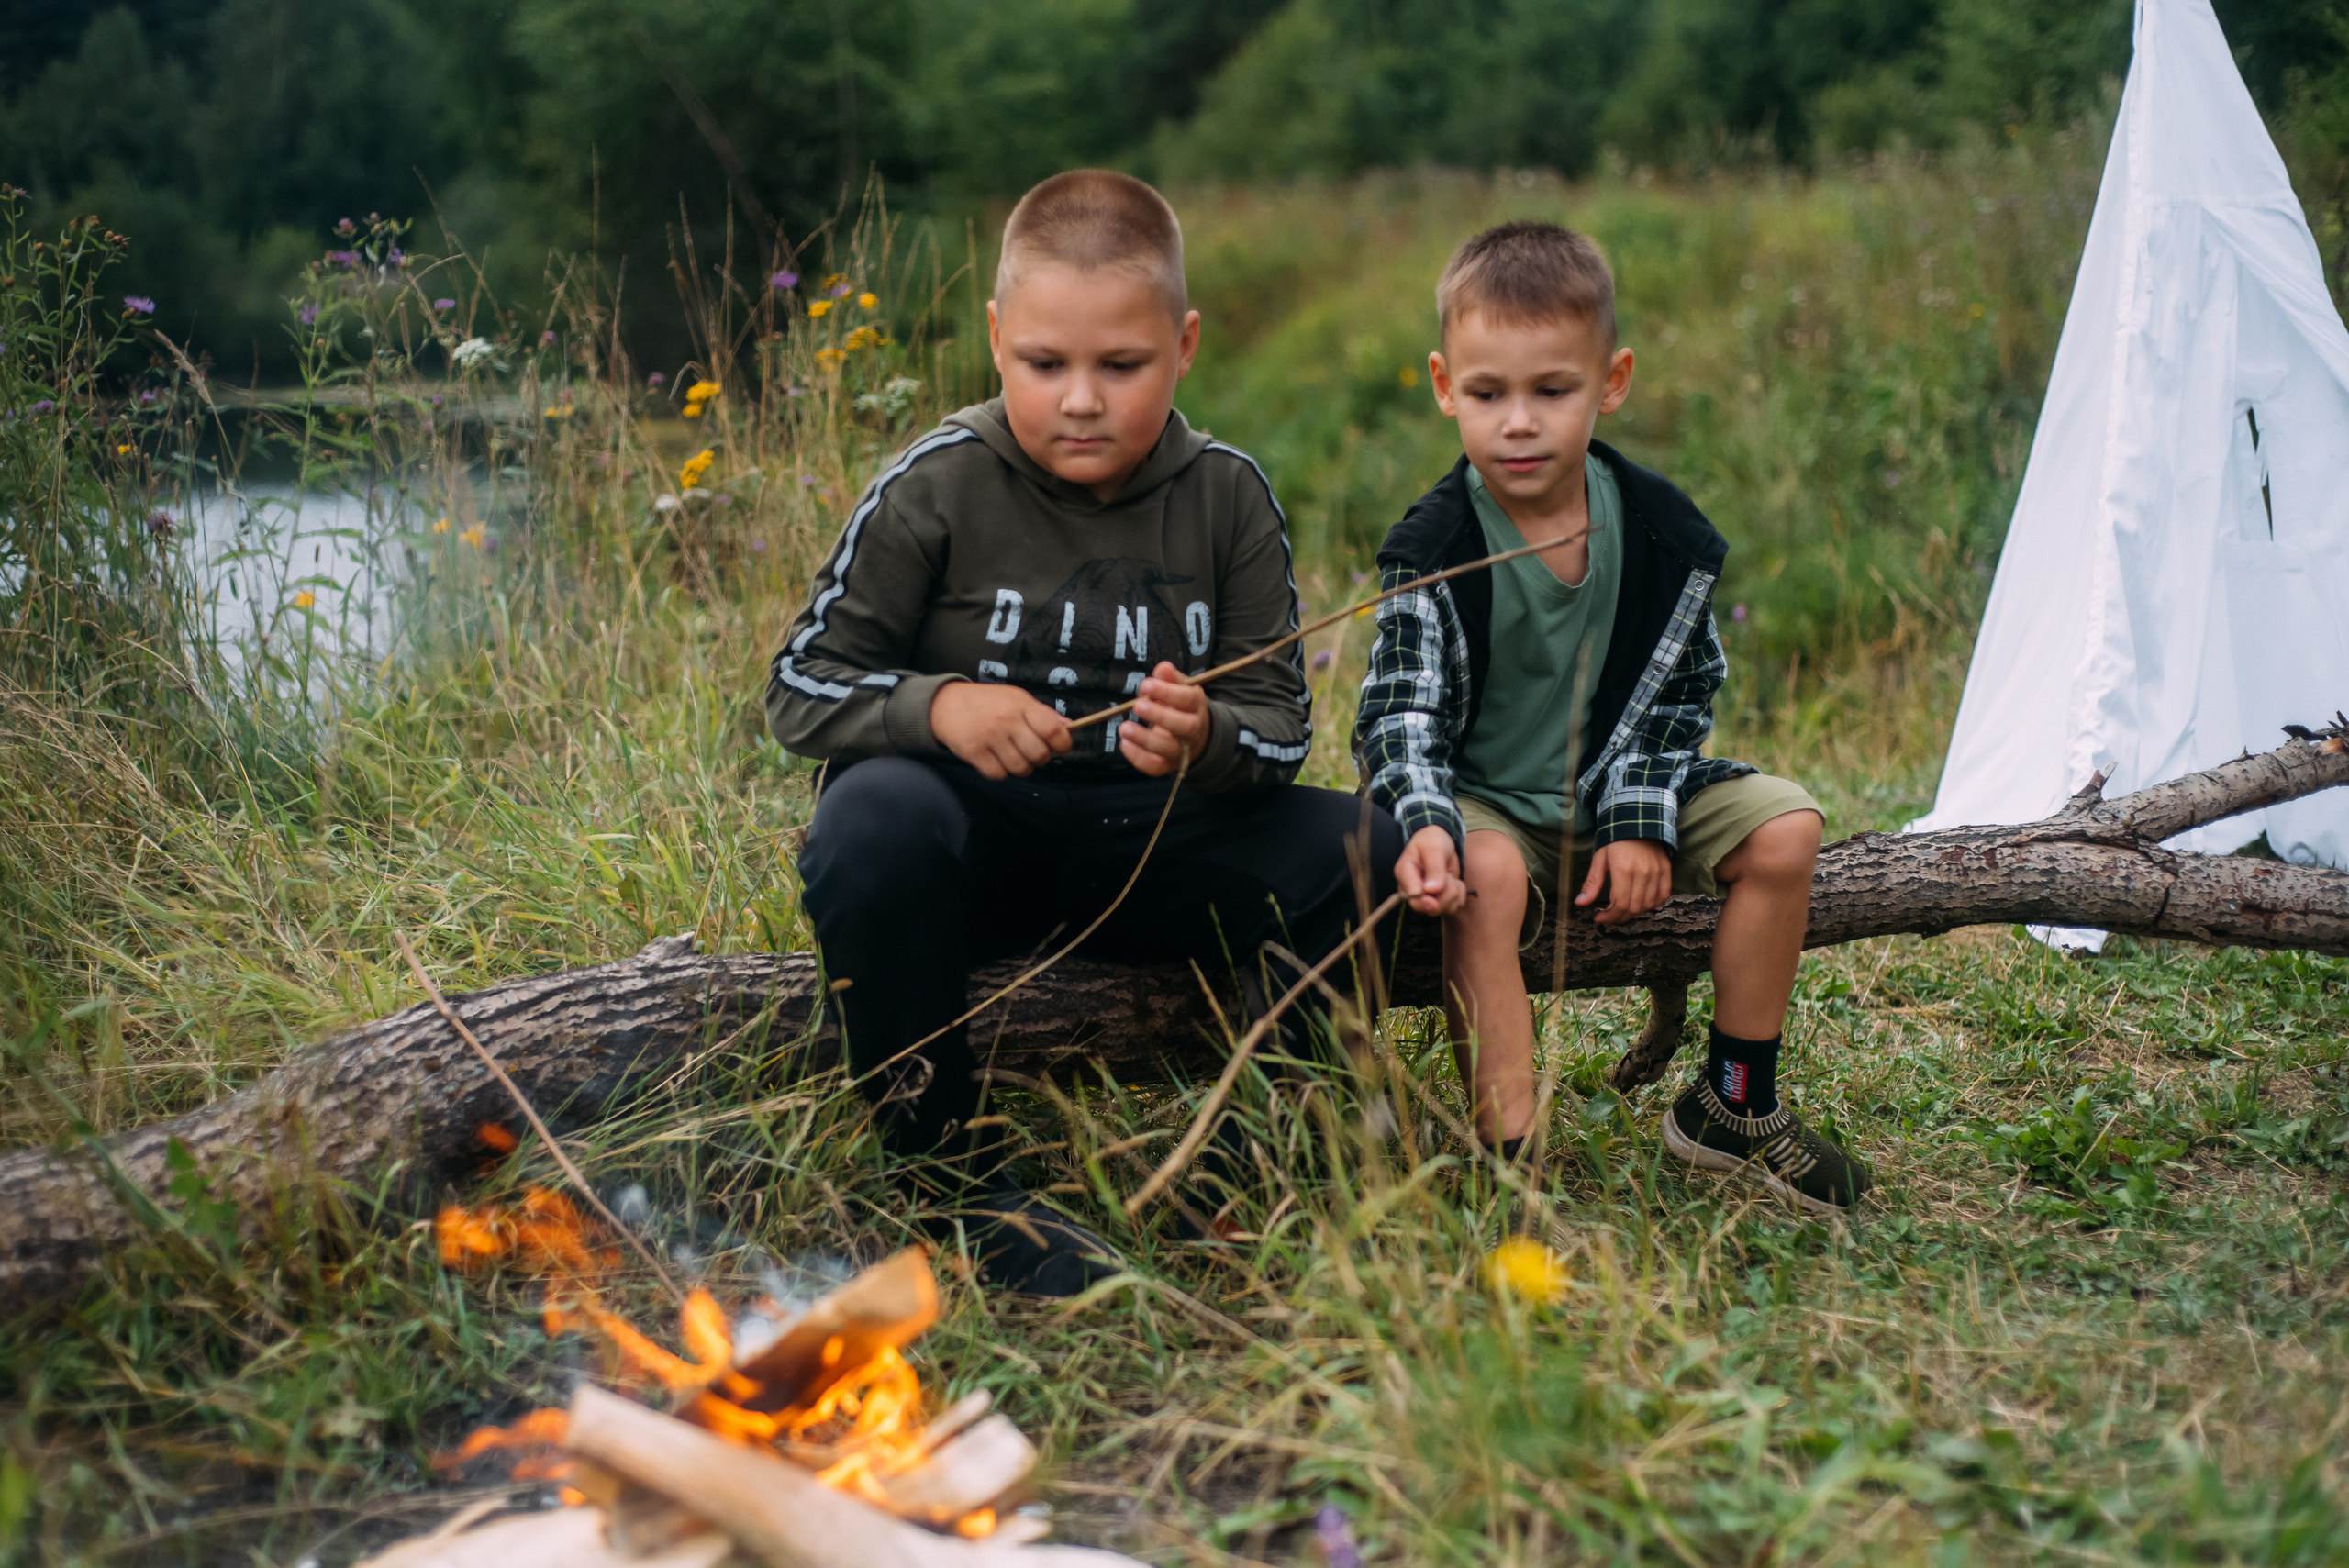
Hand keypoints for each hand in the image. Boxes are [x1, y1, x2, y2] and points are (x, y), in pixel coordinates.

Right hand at [930, 681, 1070, 778]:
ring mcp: (989, 737)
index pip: (1053, 730)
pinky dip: (1000, 772)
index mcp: (1021, 705)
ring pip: (1021, 769)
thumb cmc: (987, 702)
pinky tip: (996, 759)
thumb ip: (1043, 714)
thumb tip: (1069, 727)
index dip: (1062, 744)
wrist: (945, 704)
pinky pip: (998, 775)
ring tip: (1013, 756)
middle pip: (1039, 755)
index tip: (1058, 746)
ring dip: (1021, 767)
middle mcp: (1006, 720)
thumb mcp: (1017, 699)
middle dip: (1040, 759)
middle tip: (1032, 752)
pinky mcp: (973, 752)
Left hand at [1119, 661, 1210, 777]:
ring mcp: (1181, 750)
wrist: (1193, 738)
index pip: (1188, 699)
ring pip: (1168, 749)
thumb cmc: (1179, 707)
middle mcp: (1193, 731)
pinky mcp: (1166, 765)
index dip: (1169, 692)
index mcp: (1196, 707)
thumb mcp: (1179, 689)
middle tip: (1137, 705)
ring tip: (1124, 727)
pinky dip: (1138, 758)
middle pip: (1184, 727)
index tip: (1146, 684)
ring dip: (1145, 739)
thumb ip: (1170, 679)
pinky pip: (1154, 767)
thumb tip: (1164, 667)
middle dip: (1160, 716)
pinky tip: (1124, 744)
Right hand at [1395, 825, 1465, 915]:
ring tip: (1449, 876)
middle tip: (1448, 876)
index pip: (1412, 898)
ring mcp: (1425, 897)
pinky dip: (1459, 895)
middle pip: (1429, 908)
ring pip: (1444, 909)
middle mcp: (1412, 890)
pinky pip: (1454, 907)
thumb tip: (1431, 890)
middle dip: (1446, 893)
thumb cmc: (1432, 840)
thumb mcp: (1434, 847)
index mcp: (1405, 874)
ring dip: (1454, 892)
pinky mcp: (1438, 900)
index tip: (1439, 890)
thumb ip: (1434, 868)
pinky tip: (1453, 882)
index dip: (1427, 901)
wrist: (1439, 841)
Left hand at [1576, 839, 1671, 924]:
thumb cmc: (1615, 842)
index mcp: (1623, 869)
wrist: (1637, 823)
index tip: (1599, 918)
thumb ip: (1592, 883)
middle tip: (1609, 917)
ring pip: (1648, 905)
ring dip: (1634, 913)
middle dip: (1619, 917)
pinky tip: (1640, 904)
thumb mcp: (1599, 859)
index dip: (1609, 916)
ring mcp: (1657, 872)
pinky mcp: (1666, 871)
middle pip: (1633, 908)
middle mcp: (1643, 873)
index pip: (1619, 903)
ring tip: (1622, 910)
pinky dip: (1652, 905)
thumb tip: (1580, 903)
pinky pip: (1663, 896)